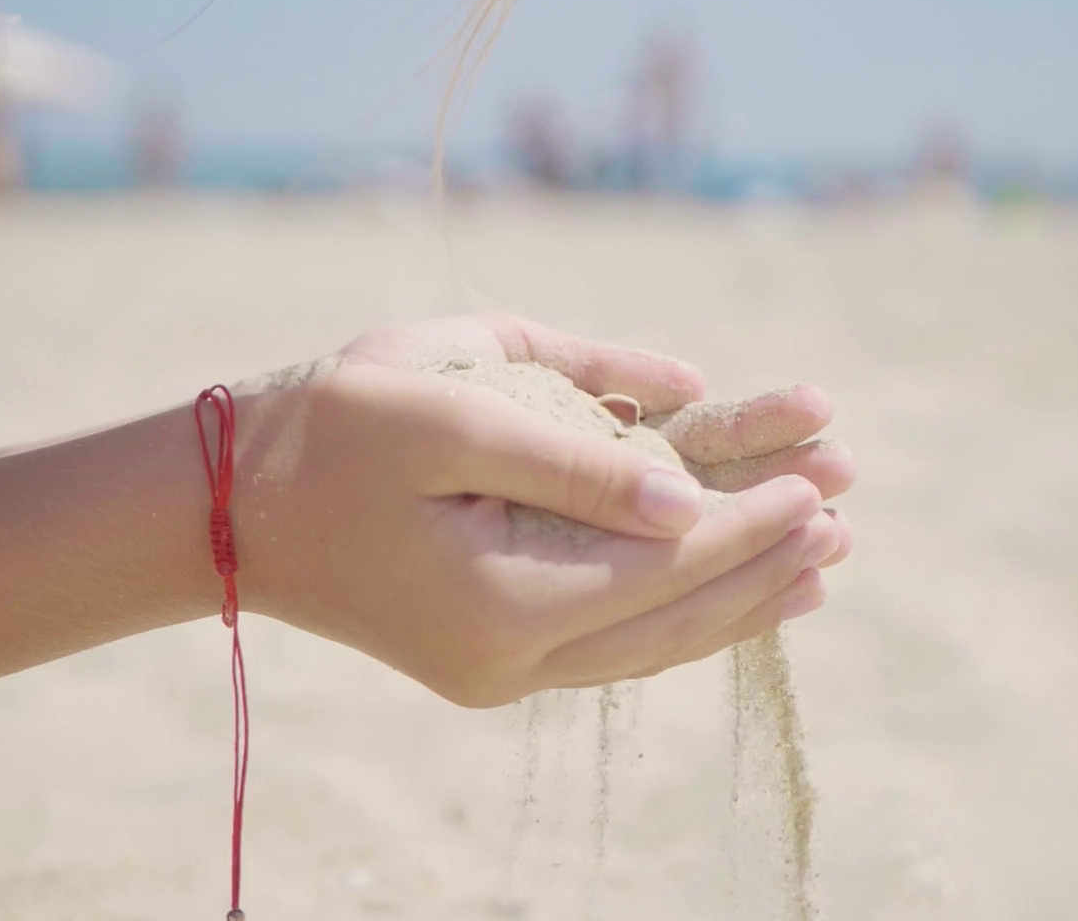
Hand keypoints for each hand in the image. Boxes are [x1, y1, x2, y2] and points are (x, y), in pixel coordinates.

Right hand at [227, 316, 855, 705]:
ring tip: (820, 564)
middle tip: (848, 515)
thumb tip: (690, 491)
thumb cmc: (333, 429)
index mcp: (503, 602)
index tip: (823, 480)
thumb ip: (575, 453)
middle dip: (766, 561)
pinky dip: (678, 611)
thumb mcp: (449, 406)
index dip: (750, 521)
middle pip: (674, 615)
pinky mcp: (491, 658)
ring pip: (651, 640)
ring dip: (737, 597)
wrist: (229, 502)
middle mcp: (512, 660)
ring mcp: (501, 670)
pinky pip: (612, 643)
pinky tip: (730, 591)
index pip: (666, 564)